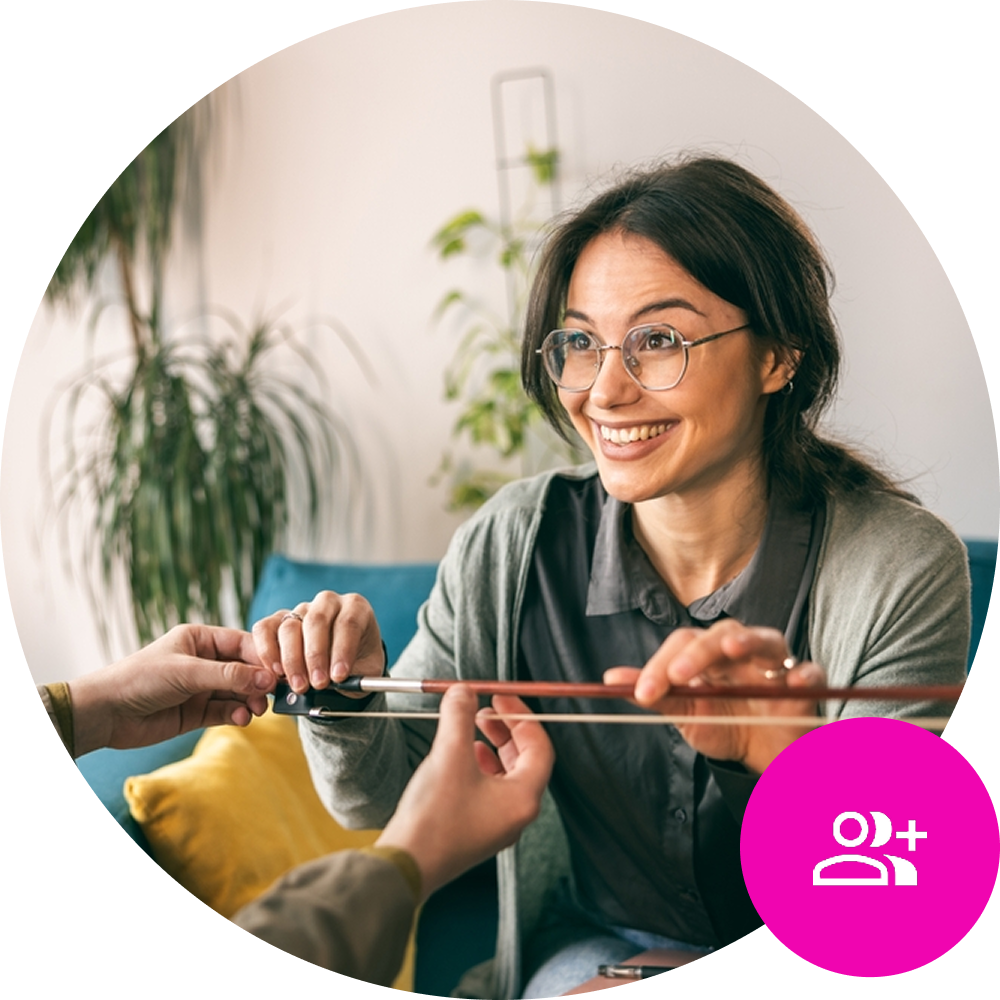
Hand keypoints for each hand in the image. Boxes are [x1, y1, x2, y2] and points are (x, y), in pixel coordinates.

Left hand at [68, 624, 274, 754]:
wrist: (105, 714)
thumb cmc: (140, 679)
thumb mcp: (188, 672)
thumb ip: (229, 676)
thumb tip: (268, 679)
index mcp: (200, 639)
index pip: (242, 644)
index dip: (263, 657)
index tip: (281, 671)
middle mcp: (204, 661)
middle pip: (244, 669)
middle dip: (259, 682)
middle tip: (273, 695)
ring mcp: (201, 688)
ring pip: (238, 692)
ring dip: (250, 700)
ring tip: (256, 710)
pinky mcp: (197, 712)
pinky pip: (226, 711)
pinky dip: (237, 714)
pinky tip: (242, 718)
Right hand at [251, 591, 384, 693]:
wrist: (342, 663)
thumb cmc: (357, 663)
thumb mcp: (366, 671)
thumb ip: (355, 676)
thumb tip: (335, 686)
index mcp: (356, 608)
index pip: (348, 623)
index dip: (342, 651)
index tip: (339, 676)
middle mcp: (328, 602)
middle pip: (316, 621)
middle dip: (315, 656)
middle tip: (318, 684)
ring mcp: (300, 609)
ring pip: (290, 626)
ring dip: (292, 660)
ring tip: (299, 685)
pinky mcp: (278, 619)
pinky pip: (265, 629)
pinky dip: (267, 651)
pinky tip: (276, 672)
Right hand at [376, 686, 554, 900]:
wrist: (406, 866)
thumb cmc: (434, 817)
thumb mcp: (449, 755)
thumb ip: (460, 716)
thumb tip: (463, 691)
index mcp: (523, 799)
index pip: (540, 747)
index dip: (522, 716)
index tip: (501, 696)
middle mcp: (516, 814)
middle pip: (525, 759)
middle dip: (507, 729)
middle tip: (485, 708)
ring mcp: (497, 824)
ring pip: (507, 773)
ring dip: (493, 744)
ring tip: (472, 727)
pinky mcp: (476, 828)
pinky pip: (489, 788)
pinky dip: (480, 764)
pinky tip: (461, 754)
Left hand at [604, 619, 824, 773]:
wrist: (765, 757)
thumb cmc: (725, 726)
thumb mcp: (686, 714)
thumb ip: (655, 695)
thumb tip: (610, 678)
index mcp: (711, 655)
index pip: (684, 644)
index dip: (661, 665)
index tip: (643, 694)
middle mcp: (743, 652)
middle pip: (721, 634)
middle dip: (698, 652)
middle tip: (677, 678)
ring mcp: (777, 665)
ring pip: (766, 639)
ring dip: (749, 641)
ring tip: (733, 650)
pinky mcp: (807, 686)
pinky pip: (810, 671)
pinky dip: (803, 674)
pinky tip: (792, 683)